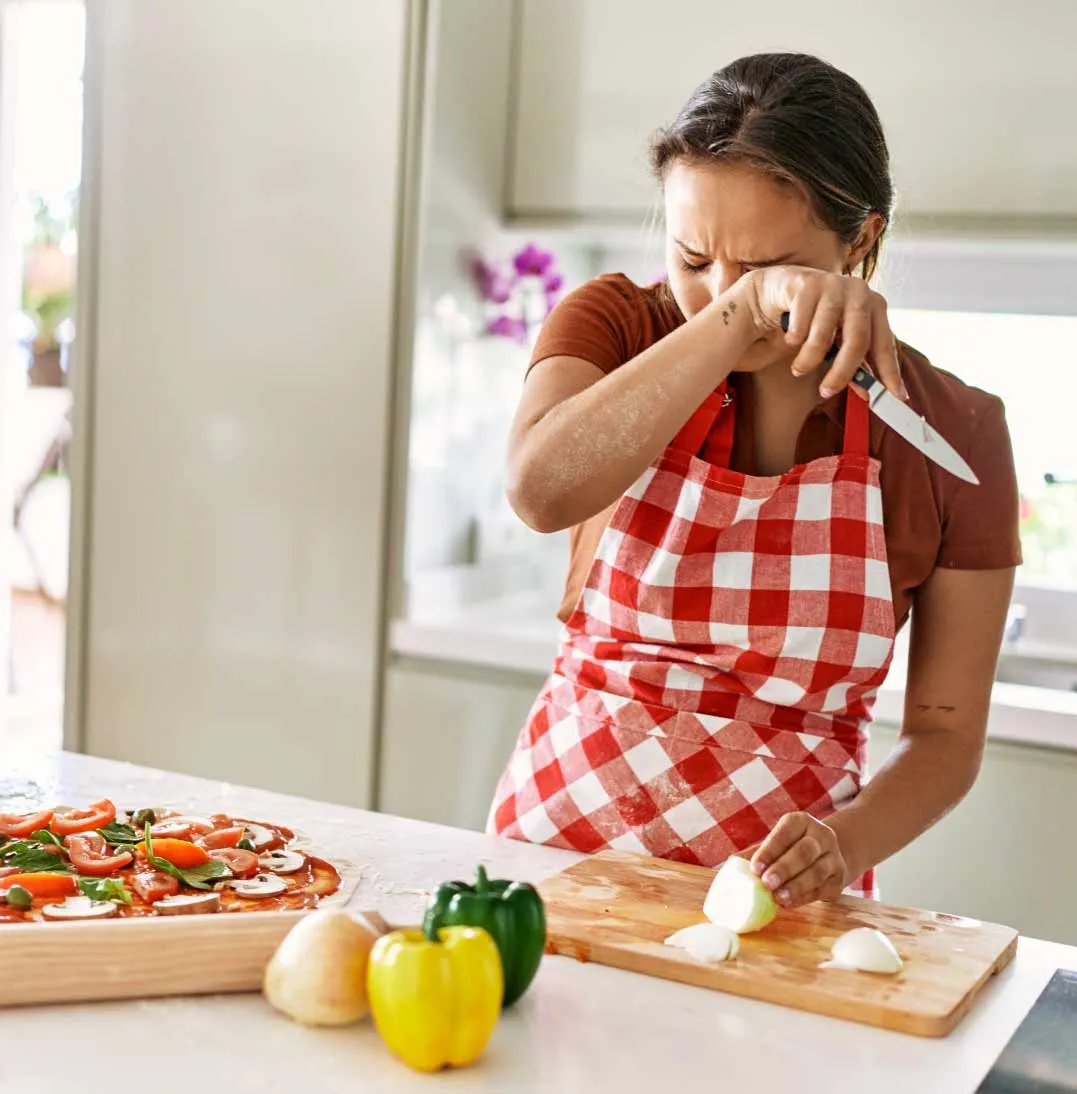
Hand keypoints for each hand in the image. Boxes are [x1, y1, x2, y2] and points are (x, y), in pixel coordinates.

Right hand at [737, 265, 906, 400]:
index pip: (885, 345)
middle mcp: (859, 292)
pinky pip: (800, 326)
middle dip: (841, 373)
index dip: (890, 372)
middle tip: (826, 392)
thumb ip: (854, 364)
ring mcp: (833, 285)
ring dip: (808, 360)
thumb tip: (866, 393)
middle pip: (857, 340)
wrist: (783, 287)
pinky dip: (793, 339)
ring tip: (799, 369)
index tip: (898, 396)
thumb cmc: (817, 316)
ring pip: (823, 336)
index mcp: (874, 306)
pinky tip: (791, 339)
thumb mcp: (839, 341)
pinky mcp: (807, 285)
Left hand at [747, 812, 850, 907]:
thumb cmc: (793, 848)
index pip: (785, 833)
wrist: (830, 854)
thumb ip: (756, 852)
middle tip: (767, 883)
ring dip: (796, 886)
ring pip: (816, 872)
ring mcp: (833, 858)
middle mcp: (821, 836)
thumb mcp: (777, 842)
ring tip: (778, 897)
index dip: (770, 850)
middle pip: (804, 852)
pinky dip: (804, 897)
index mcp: (801, 822)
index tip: (755, 867)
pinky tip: (789, 903)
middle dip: (784, 868)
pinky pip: (821, 889)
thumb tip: (730, 865)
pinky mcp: (838, 880)